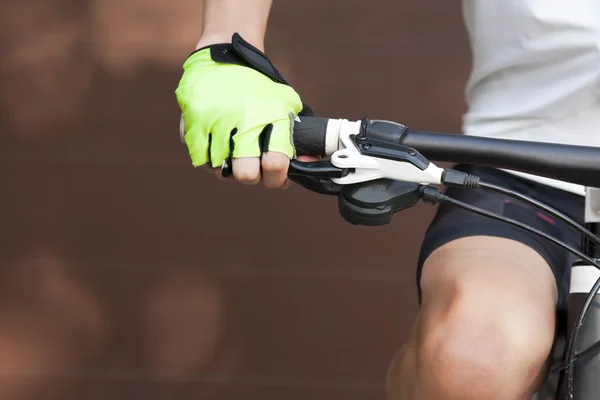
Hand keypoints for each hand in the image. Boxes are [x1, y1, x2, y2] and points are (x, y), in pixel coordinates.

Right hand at [176, 33, 315, 188]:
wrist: (226, 57)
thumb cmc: (259, 88)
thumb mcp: (285, 104)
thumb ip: (297, 137)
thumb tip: (309, 164)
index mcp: (273, 115)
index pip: (276, 163)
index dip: (276, 176)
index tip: (272, 169)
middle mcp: (245, 119)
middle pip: (246, 174)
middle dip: (251, 176)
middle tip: (251, 167)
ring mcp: (217, 121)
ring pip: (220, 170)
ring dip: (227, 167)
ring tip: (231, 153)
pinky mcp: (194, 120)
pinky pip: (199, 158)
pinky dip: (207, 158)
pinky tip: (215, 148)